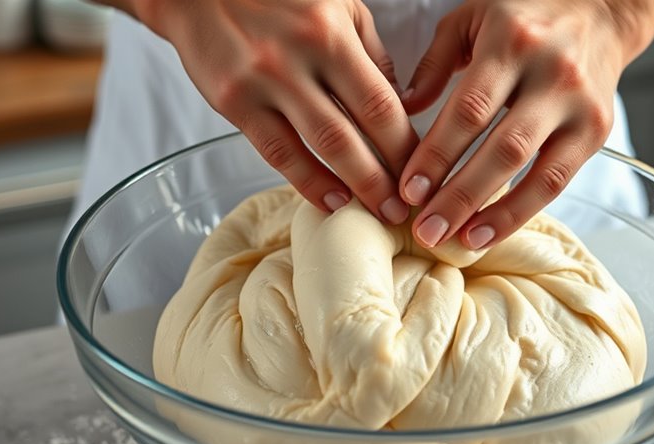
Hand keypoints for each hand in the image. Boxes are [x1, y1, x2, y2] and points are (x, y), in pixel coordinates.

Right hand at [130, 0, 416, 222]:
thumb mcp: (337, 5)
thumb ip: (370, 53)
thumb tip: (399, 102)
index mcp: (330, 33)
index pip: (380, 103)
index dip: (404, 146)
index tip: (419, 173)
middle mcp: (297, 59)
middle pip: (352, 134)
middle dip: (383, 180)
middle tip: (402, 210)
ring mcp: (263, 83)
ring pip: (317, 149)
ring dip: (351, 188)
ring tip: (374, 212)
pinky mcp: (233, 102)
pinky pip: (277, 153)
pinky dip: (307, 182)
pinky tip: (330, 200)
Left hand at [398, 0, 653, 248]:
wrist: (603, 9)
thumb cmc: (526, 17)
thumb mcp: (473, 18)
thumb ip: (436, 61)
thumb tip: (406, 110)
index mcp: (511, 42)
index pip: (469, 109)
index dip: (437, 155)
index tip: (408, 190)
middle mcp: (551, 74)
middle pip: (502, 149)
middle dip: (459, 195)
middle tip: (425, 228)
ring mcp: (579, 106)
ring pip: (536, 173)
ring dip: (492, 214)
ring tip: (456, 241)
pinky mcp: (596, 131)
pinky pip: (557, 182)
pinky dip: (521, 212)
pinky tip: (488, 233)